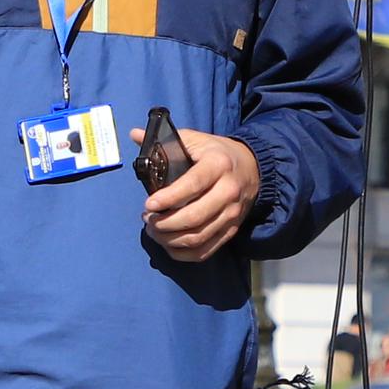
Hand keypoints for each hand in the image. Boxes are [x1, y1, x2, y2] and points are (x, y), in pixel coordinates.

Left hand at [141, 130, 260, 262]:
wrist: (254, 168)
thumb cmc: (217, 153)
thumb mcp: (196, 140)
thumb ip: (166, 140)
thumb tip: (134, 135)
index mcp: (218, 165)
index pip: (192, 185)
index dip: (168, 198)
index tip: (148, 204)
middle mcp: (228, 191)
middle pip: (194, 217)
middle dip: (164, 224)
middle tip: (147, 219)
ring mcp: (232, 214)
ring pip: (197, 238)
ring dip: (169, 240)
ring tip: (153, 231)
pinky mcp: (231, 230)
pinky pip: (205, 251)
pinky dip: (183, 253)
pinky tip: (168, 244)